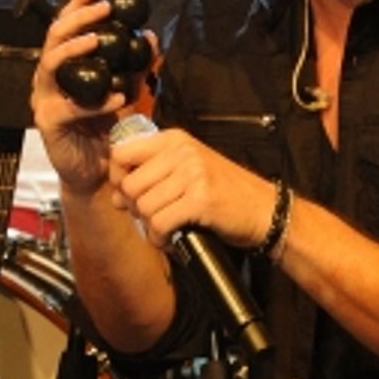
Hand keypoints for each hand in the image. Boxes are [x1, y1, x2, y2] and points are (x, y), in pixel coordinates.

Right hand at [31, 0, 143, 193]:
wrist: (94, 173)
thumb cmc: (103, 133)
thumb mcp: (123, 93)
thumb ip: (134, 68)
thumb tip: (151, 35)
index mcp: (62, 67)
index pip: (66, 25)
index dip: (79, 2)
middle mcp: (48, 79)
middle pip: (54, 37)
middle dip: (78, 18)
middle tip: (104, 9)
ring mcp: (44, 100)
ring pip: (50, 65)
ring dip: (74, 50)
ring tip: (96, 41)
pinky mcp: (49, 123)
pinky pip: (70, 108)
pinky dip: (95, 103)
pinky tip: (117, 99)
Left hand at [108, 123, 276, 250]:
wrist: (263, 209)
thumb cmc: (224, 192)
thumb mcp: (188, 170)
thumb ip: (151, 175)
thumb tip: (115, 195)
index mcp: (174, 140)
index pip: (121, 153)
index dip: (118, 178)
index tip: (131, 194)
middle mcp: (182, 152)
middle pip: (129, 183)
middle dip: (134, 207)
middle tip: (153, 216)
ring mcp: (192, 174)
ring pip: (143, 205)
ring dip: (149, 225)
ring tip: (166, 229)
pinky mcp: (200, 199)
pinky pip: (159, 223)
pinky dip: (160, 238)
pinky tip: (171, 239)